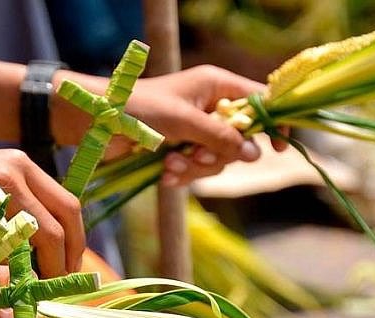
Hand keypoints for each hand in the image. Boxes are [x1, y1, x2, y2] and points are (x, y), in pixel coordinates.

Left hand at [126, 65, 287, 185]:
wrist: (94, 124)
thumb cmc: (138, 109)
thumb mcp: (184, 121)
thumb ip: (221, 137)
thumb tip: (254, 153)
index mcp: (216, 85)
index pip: (260, 100)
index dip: (273, 122)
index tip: (279, 147)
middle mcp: (210, 107)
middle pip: (240, 139)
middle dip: (220, 155)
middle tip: (197, 156)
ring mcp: (195, 130)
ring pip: (218, 160)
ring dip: (196, 168)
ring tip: (171, 166)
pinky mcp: (179, 150)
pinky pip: (197, 170)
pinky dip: (182, 175)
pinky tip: (164, 174)